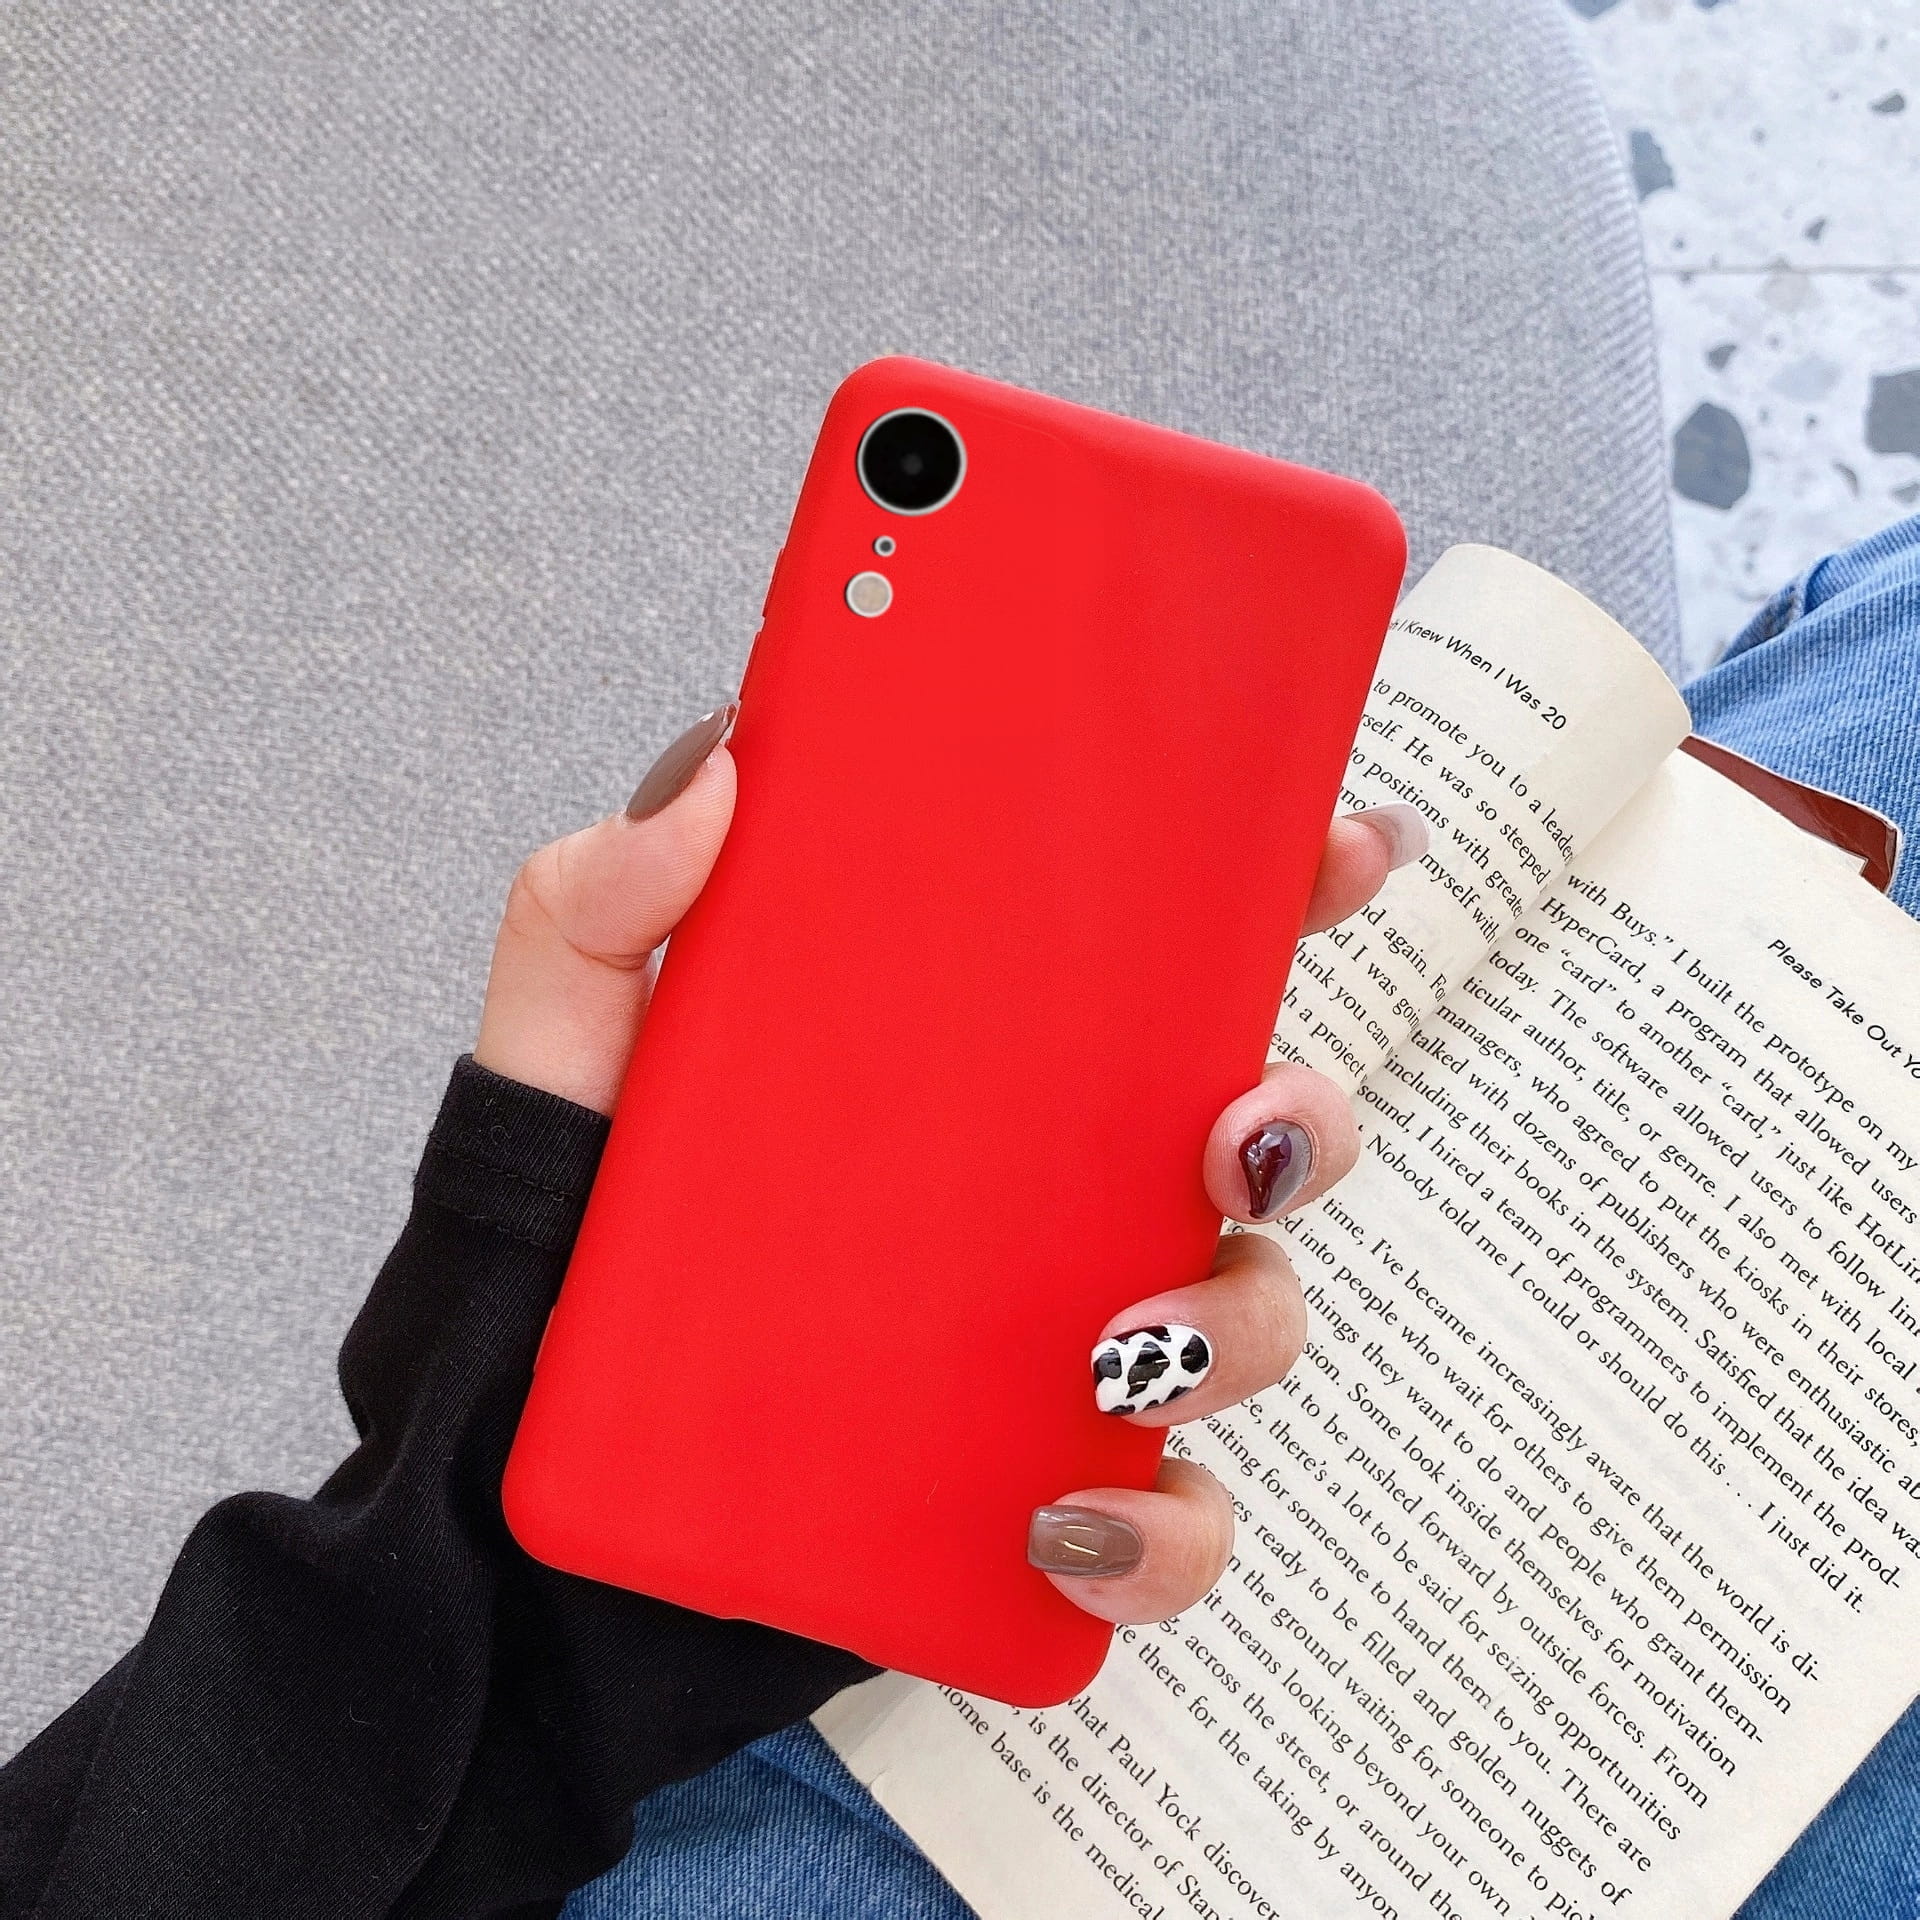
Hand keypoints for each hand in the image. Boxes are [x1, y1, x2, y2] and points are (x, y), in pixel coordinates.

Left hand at [475, 706, 1426, 1625]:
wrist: (509, 1487)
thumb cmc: (557, 1249)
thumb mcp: (562, 1056)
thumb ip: (595, 902)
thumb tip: (726, 774)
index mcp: (974, 1059)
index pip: (1161, 960)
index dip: (1283, 894)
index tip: (1347, 848)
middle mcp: (1042, 1191)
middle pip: (1249, 1133)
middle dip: (1304, 1118)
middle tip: (1241, 1131)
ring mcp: (1052, 1342)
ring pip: (1244, 1317)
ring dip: (1235, 1327)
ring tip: (1117, 1351)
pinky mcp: (1034, 1488)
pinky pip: (1171, 1524)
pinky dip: (1160, 1534)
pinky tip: (1066, 1520)